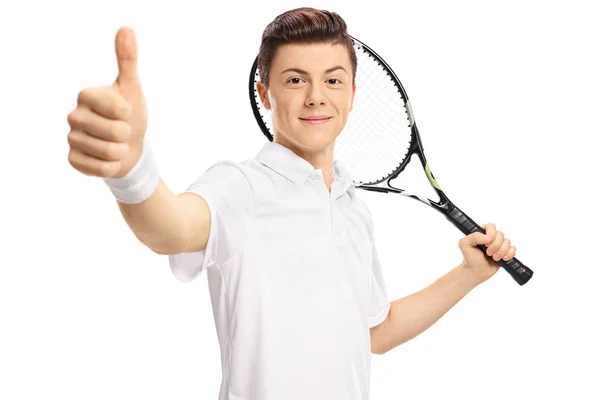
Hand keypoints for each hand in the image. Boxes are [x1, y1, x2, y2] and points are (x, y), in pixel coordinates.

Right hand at [67, 27, 147, 177]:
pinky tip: (109, 159)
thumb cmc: (130, 115)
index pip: (114, 106)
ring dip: (120, 152)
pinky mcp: (73, 160)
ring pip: (107, 152)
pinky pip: (99, 169)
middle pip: (112, 132)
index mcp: (86, 95)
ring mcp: (72, 139)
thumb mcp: (132, 88)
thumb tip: (126, 29)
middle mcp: (74, 115)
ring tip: (118, 146)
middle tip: (124, 132)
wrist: (129, 148)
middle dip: (126, 135)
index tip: (127, 112)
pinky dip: (111, 167)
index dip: (127, 113)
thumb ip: (128, 60)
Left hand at [458, 223, 516, 283]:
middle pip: (501, 234)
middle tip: (488, 253)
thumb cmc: (470, 258)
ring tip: (494, 258)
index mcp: (482, 232)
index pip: (491, 226)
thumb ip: (473, 237)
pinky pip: (513, 249)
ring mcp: (499, 244)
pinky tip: (503, 259)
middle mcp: (492, 236)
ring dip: (501, 251)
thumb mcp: (465, 244)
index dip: (491, 234)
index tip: (486, 244)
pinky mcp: (505, 252)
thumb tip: (488, 237)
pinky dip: (509, 254)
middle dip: (495, 246)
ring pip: (507, 241)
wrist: (476, 271)